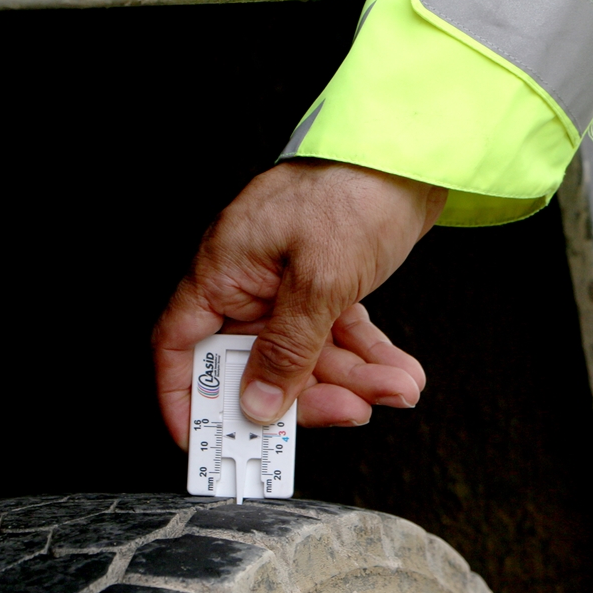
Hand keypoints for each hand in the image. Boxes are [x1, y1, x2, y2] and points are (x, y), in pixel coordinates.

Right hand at [153, 160, 446, 450]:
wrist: (412, 150)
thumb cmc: (353, 190)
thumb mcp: (320, 279)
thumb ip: (287, 348)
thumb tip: (259, 404)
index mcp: (222, 271)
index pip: (180, 347)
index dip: (184, 399)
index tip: (204, 442)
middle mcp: (248, 281)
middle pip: (257, 363)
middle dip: (308, 395)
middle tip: (351, 413)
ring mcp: (287, 284)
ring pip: (307, 354)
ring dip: (354, 378)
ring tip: (399, 387)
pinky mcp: (326, 284)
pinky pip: (337, 335)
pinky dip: (368, 355)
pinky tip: (401, 371)